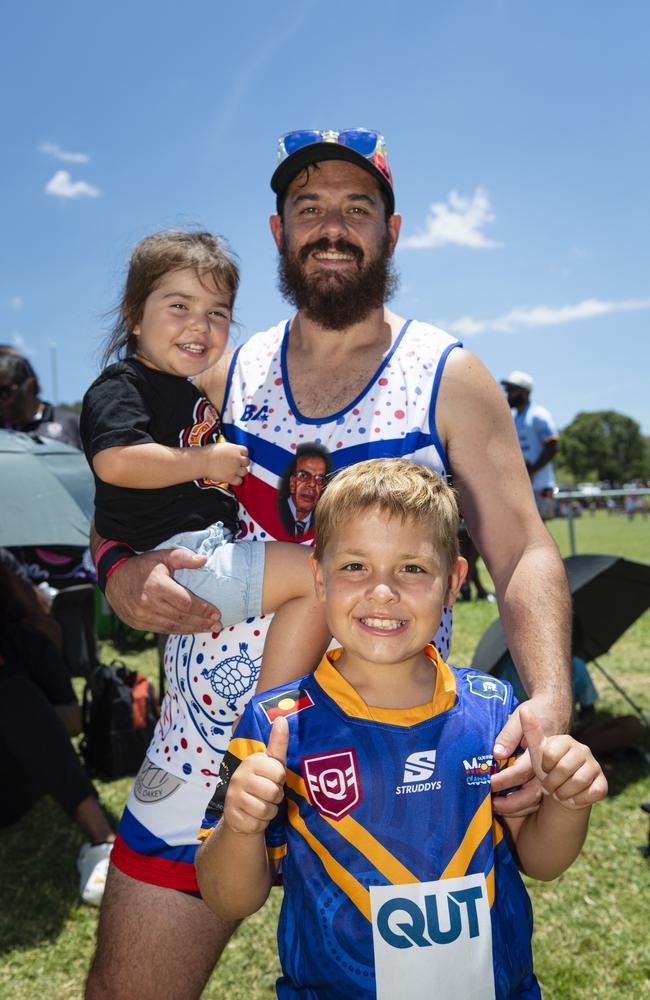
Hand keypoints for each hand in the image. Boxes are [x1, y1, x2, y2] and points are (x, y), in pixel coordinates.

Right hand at [105, 548, 222, 632]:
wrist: (113, 577)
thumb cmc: (141, 566)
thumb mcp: (162, 556)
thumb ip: (183, 558)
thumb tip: (204, 560)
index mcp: (157, 586)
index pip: (186, 603)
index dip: (203, 610)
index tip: (217, 614)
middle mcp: (148, 603)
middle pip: (182, 617)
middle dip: (202, 622)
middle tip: (217, 626)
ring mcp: (142, 616)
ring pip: (173, 626)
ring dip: (193, 629)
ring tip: (208, 630)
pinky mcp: (139, 624)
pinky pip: (163, 630)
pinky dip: (178, 631)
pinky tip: (190, 630)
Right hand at [203, 443, 248, 485]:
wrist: (202, 461)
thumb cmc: (208, 452)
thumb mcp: (222, 445)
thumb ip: (230, 450)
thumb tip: (232, 453)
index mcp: (235, 449)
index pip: (246, 451)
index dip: (242, 454)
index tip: (239, 456)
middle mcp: (237, 458)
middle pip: (247, 462)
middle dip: (242, 463)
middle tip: (236, 464)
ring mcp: (235, 468)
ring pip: (245, 472)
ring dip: (240, 472)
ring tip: (234, 472)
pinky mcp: (230, 477)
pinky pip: (239, 481)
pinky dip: (236, 481)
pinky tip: (232, 479)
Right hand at [224, 717, 287, 834]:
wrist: (241, 812)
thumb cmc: (262, 783)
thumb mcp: (272, 763)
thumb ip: (278, 743)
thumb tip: (282, 718)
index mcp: (250, 762)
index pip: (279, 773)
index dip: (280, 780)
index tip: (272, 779)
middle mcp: (239, 777)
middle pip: (274, 793)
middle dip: (276, 798)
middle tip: (267, 794)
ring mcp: (233, 798)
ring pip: (266, 810)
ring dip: (269, 812)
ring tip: (262, 805)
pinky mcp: (232, 818)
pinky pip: (257, 824)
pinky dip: (260, 824)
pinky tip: (254, 817)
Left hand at [521, 702, 607, 808]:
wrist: (562, 791)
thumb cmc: (547, 769)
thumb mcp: (536, 751)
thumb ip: (531, 731)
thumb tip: (525, 709)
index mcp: (566, 740)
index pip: (550, 753)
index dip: (544, 767)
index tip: (544, 769)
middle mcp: (584, 750)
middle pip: (563, 769)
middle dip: (552, 783)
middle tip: (549, 786)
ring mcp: (595, 766)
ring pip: (577, 782)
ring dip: (563, 792)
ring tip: (559, 791)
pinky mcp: (603, 783)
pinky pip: (591, 793)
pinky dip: (578, 800)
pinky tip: (573, 797)